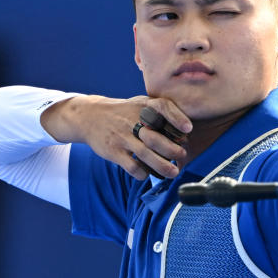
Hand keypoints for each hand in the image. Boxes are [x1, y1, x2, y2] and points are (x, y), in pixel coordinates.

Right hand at [41, 94, 191, 179]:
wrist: (90, 116)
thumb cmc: (125, 112)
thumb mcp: (141, 103)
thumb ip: (162, 113)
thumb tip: (186, 133)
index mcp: (144, 106)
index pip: (163, 107)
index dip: (177, 118)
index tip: (188, 129)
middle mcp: (133, 120)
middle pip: (155, 136)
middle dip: (172, 149)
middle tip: (182, 155)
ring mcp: (122, 137)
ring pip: (145, 154)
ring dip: (161, 165)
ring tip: (173, 172)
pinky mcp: (113, 151)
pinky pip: (131, 166)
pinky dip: (142, 172)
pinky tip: (148, 173)